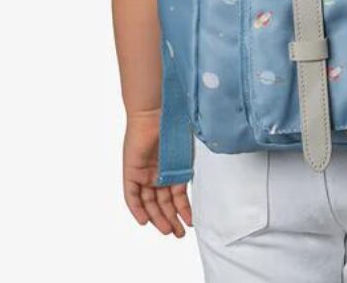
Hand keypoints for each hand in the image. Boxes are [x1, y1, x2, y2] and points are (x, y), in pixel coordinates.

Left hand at [123, 110, 192, 236]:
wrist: (156, 111)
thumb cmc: (175, 124)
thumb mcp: (188, 151)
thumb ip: (193, 166)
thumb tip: (215, 173)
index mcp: (172, 168)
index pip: (175, 195)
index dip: (182, 209)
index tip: (190, 222)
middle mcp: (157, 173)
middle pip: (162, 203)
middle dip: (171, 219)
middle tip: (179, 234)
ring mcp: (144, 172)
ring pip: (149, 203)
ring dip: (158, 218)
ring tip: (168, 232)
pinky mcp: (131, 170)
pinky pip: (131, 196)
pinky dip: (137, 209)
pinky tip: (145, 221)